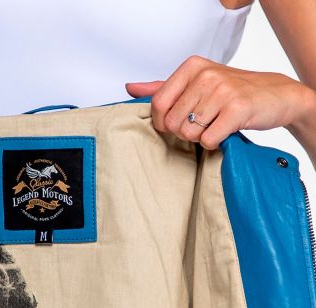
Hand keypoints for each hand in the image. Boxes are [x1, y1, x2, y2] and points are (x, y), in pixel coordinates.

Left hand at [125, 55, 315, 149]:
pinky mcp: (236, 110)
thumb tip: (130, 88)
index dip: (162, 122)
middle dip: (183, 132)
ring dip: (200, 138)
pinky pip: (208, 140)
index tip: (176, 122)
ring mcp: (222, 91)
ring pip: (188, 133)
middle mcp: (206, 75)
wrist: (276, 95)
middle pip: (171, 123)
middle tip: (203, 124)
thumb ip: (163, 87)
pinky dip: (214, 143)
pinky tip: (225, 131)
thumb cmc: (232, 92)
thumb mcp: (197, 82)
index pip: (157, 103)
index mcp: (192, 66)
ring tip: (215, 125)